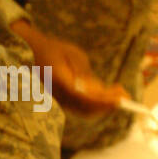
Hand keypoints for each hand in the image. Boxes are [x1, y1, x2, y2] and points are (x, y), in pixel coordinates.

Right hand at [11, 18, 125, 114]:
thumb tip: (97, 88)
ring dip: (104, 105)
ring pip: (85, 110)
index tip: (118, 99)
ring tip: (120, 93)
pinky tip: (110, 92)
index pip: (83, 98)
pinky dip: (97, 103)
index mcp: (58, 81)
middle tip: (125, 96)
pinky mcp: (63, 100)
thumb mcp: (72, 54)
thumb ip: (83, 71)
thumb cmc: (54, 49)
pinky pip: (82, 106)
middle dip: (107, 105)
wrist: (32, 53)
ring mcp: (59, 99)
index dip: (101, 101)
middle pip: (86, 108)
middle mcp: (58, 95)